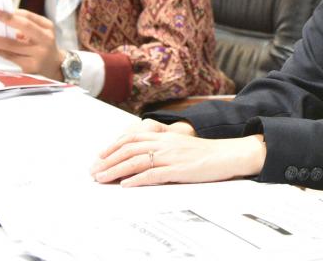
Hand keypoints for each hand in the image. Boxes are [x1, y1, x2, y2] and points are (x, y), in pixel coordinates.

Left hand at [0, 9, 62, 79]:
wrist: (54, 65)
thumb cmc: (43, 44)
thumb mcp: (41, 32)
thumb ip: (27, 24)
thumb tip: (4, 19)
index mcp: (47, 29)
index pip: (30, 17)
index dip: (13, 13)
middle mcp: (45, 41)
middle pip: (25, 27)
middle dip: (7, 19)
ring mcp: (38, 55)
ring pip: (12, 46)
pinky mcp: (29, 66)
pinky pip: (9, 57)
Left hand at [90, 129, 265, 186]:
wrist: (228, 154)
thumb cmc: (206, 153)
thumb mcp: (181, 145)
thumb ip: (163, 147)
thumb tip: (143, 157)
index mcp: (165, 136)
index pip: (132, 138)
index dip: (113, 146)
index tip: (100, 157)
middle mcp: (165, 143)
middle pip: (129, 149)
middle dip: (108, 161)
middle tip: (94, 172)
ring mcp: (171, 156)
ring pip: (136, 161)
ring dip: (116, 171)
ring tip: (102, 179)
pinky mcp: (178, 169)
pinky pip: (153, 174)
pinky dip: (137, 180)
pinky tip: (126, 185)